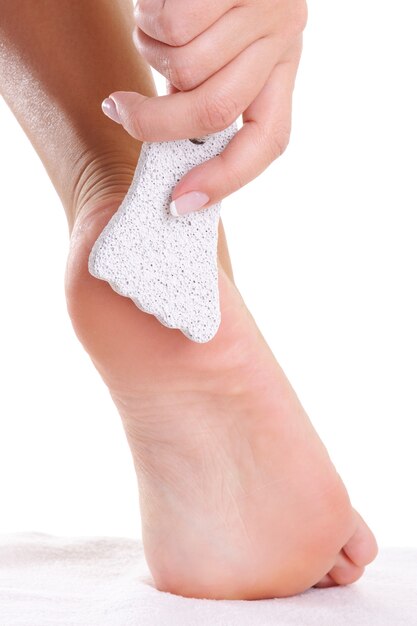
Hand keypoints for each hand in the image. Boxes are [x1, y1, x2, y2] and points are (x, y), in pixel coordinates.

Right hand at [102, 0, 306, 214]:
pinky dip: (148, 17)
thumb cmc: (203, 5)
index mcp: (281, 73)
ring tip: (155, 26)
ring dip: (151, 50)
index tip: (182, 202)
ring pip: (185, 66)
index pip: (268, 142)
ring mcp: (264, 7)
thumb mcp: (213, 59)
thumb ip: (201, 100)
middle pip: (215, 111)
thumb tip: (169, 158)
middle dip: (155, 122)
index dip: (225, 179)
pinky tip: (159, 0)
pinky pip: (173, 24)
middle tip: (120, 110)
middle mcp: (283, 41)